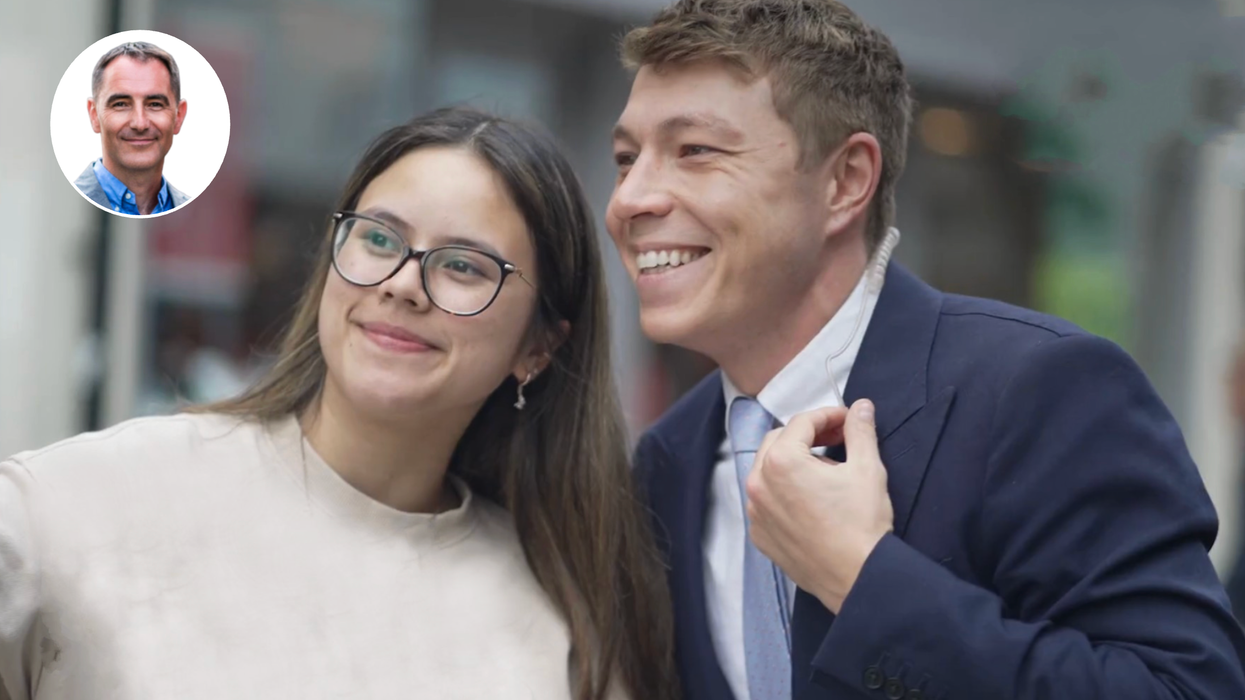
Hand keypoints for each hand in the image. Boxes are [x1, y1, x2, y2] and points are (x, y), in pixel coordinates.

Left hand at [745, 399, 893, 612]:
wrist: (857, 578)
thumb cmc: (861, 526)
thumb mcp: (867, 469)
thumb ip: (860, 431)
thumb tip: (861, 408)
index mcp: (781, 462)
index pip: (802, 423)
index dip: (828, 415)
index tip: (847, 419)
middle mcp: (759, 484)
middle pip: (779, 441)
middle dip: (808, 435)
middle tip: (838, 439)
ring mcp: (756, 512)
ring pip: (768, 470)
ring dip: (794, 462)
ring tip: (827, 471)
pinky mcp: (760, 534)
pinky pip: (766, 500)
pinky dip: (784, 491)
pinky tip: (812, 499)